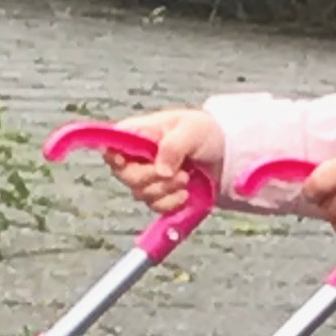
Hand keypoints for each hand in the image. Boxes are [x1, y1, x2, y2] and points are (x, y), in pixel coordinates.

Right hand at [105, 107, 222, 215]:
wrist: (223, 153)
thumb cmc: (204, 132)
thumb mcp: (191, 130)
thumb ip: (173, 146)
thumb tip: (160, 171)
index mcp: (138, 133)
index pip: (111, 144)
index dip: (113, 156)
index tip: (125, 163)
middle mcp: (136, 156)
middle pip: (124, 175)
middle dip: (151, 178)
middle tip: (179, 173)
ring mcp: (145, 177)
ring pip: (140, 193)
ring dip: (166, 190)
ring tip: (187, 178)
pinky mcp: (157, 194)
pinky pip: (154, 206)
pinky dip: (171, 203)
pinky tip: (185, 194)